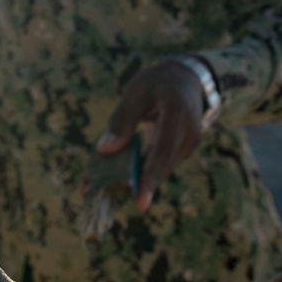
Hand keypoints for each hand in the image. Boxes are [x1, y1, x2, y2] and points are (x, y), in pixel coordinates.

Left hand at [96, 60, 204, 208]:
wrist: (187, 80)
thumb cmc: (156, 84)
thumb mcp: (135, 92)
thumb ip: (121, 120)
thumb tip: (103, 150)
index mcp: (176, 112)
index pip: (163, 150)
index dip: (150, 177)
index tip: (140, 201)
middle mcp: (189, 133)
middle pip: (161, 166)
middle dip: (134, 186)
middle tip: (100, 199)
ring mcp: (189, 145)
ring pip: (158, 170)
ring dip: (131, 180)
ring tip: (92, 188)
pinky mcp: (183, 152)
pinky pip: (159, 165)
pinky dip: (138, 172)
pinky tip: (113, 177)